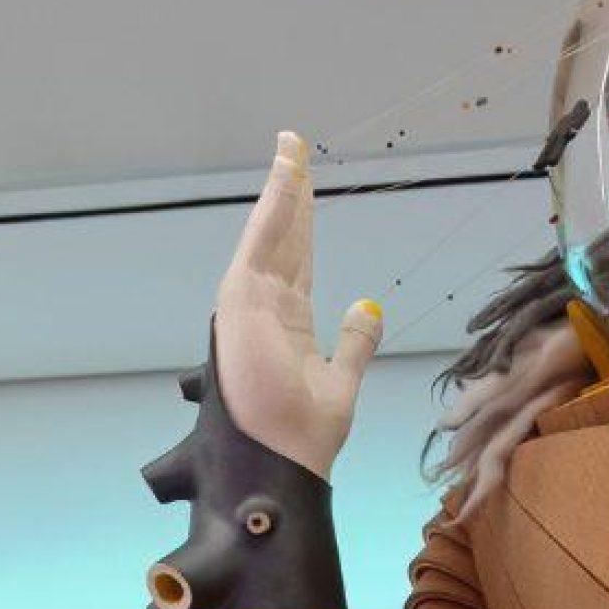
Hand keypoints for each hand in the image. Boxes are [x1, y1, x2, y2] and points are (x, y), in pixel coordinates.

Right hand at [212, 132, 382, 481]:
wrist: (283, 460)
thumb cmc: (304, 433)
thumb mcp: (341, 378)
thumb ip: (354, 341)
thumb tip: (368, 306)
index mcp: (286, 323)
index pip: (298, 259)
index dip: (303, 221)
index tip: (307, 186)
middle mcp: (264, 307)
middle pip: (283, 237)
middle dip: (291, 193)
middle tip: (296, 149)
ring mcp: (248, 302)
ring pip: (271, 232)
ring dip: (282, 189)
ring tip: (291, 148)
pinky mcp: (240, 301)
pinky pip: (262, 241)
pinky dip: (274, 205)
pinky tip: (286, 172)